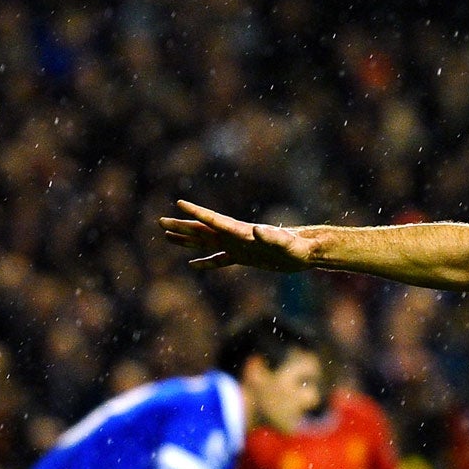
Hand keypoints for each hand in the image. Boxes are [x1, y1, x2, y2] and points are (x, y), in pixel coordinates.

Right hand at [160, 201, 315, 272]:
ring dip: (188, 240)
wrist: (308, 252)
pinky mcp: (244, 258)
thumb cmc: (299, 247)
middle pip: (203, 230)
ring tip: (168, 237)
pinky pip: (219, 260)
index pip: (214, 220)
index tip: (179, 204)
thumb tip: (257, 230)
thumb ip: (273, 237)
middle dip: (182, 226)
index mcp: (242, 232)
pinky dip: (206, 262)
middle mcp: (236, 237)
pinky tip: (193, 265)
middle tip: (160, 222)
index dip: (197, 213)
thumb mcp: (286, 244)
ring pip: (207, 243)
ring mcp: (238, 247)